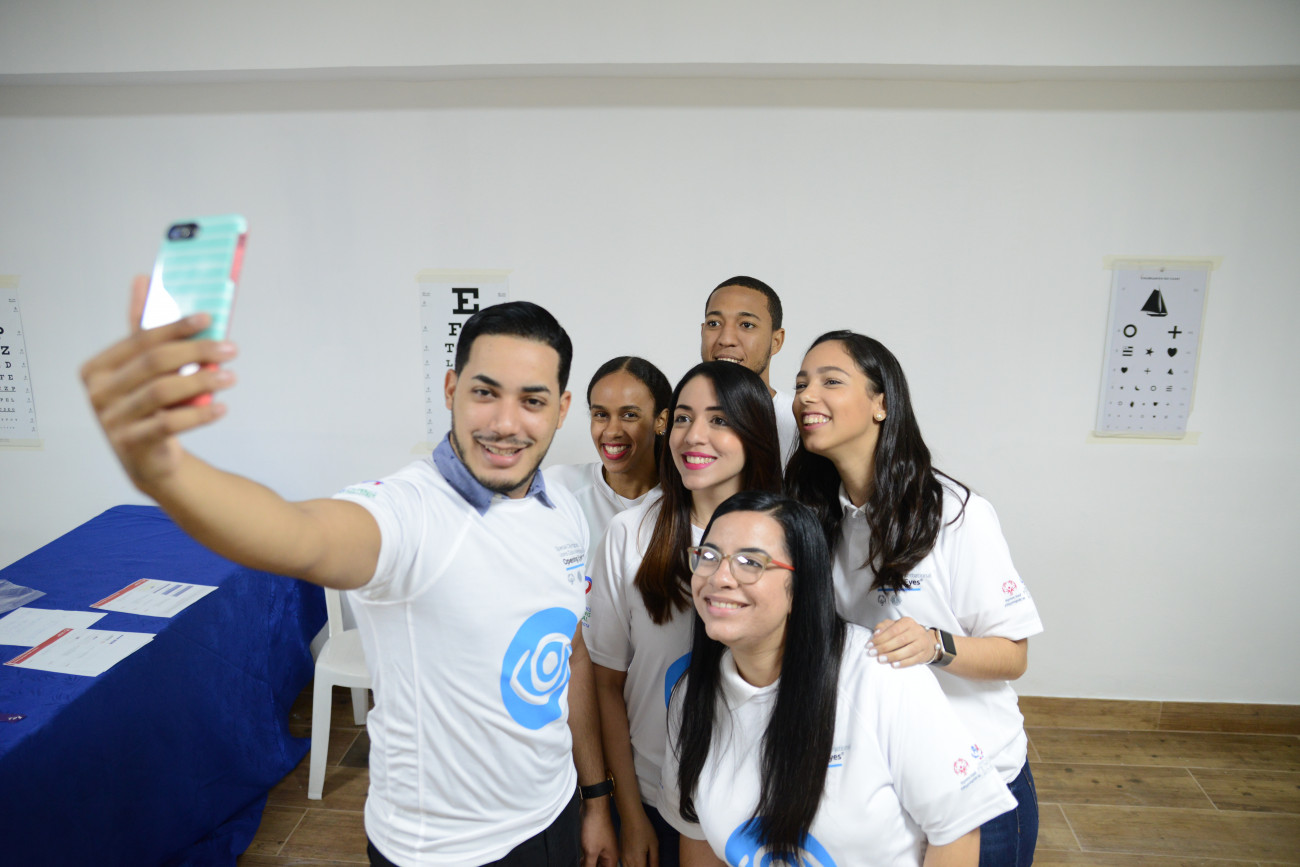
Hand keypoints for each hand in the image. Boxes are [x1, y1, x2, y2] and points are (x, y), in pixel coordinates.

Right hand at [80, 276, 237, 489]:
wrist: (148, 460)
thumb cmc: (148, 406)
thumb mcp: (143, 368)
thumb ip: (141, 328)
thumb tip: (141, 280)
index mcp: (98, 368)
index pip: (140, 339)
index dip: (175, 326)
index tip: (208, 318)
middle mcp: (99, 393)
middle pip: (154, 363)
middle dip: (196, 351)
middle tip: (230, 348)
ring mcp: (112, 421)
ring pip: (163, 392)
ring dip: (203, 381)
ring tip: (231, 376)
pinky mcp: (132, 445)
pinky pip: (169, 424)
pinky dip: (200, 414)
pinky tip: (222, 408)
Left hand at [579, 798, 618, 866]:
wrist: (594, 807)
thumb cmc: (595, 827)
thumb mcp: (591, 852)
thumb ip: (589, 866)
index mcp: (612, 858)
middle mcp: (610, 854)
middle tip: (583, 864)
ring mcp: (604, 847)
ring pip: (596, 862)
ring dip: (588, 864)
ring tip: (581, 862)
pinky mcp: (597, 841)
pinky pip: (593, 854)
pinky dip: (587, 858)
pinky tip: (581, 859)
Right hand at [618, 804, 659, 866]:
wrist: (631, 817)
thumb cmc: (645, 829)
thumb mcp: (654, 845)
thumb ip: (655, 860)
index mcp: (638, 860)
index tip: (651, 864)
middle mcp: (628, 861)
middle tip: (648, 862)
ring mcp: (622, 857)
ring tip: (643, 862)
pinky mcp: (620, 852)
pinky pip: (624, 864)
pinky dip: (630, 865)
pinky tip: (636, 860)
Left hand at [866, 617, 936, 668]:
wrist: (925, 641)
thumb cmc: (905, 633)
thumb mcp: (894, 626)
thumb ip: (884, 627)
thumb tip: (876, 633)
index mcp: (907, 622)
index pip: (893, 630)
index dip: (880, 638)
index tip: (869, 645)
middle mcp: (917, 631)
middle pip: (900, 640)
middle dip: (884, 647)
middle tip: (872, 653)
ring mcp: (922, 642)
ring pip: (908, 650)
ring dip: (893, 656)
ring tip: (881, 660)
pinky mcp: (924, 654)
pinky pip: (914, 659)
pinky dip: (903, 663)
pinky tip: (893, 665)